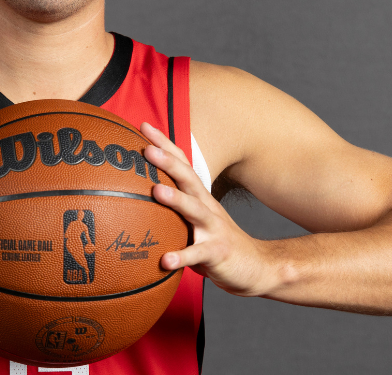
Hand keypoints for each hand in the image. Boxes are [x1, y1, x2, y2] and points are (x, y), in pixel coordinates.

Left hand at [141, 122, 278, 296]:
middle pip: (187, 179)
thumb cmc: (216, 241)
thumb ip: (172, 210)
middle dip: (168, 162)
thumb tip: (136, 198)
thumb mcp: (195, 220)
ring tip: (157, 191)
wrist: (256, 267)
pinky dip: (182, 256)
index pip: (181, 164)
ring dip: (176, 199)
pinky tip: (165, 261)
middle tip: (147, 149)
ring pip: (194, 210)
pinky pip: (198, 254)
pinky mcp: (218, 252)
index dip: (164, 144)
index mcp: (199, 197)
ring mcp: (214, 228)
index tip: (144, 126)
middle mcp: (207, 207)